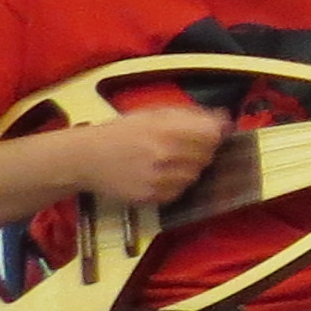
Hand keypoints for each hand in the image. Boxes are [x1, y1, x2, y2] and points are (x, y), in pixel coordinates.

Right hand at [77, 105, 225, 210]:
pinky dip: (176, 184)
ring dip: (189, 168)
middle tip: (181, 147)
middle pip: (207, 156)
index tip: (207, 133)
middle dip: (201, 151)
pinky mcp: (151, 197)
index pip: (212, 135)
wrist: (85, 158)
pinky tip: (159, 174)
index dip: (213, 134)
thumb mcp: (153, 113)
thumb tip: (224, 118)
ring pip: (195, 175)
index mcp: (165, 129)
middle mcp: (164, 154)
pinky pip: (180, 191)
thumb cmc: (121, 132)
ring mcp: (158, 178)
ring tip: (167, 161)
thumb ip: (191, 115)